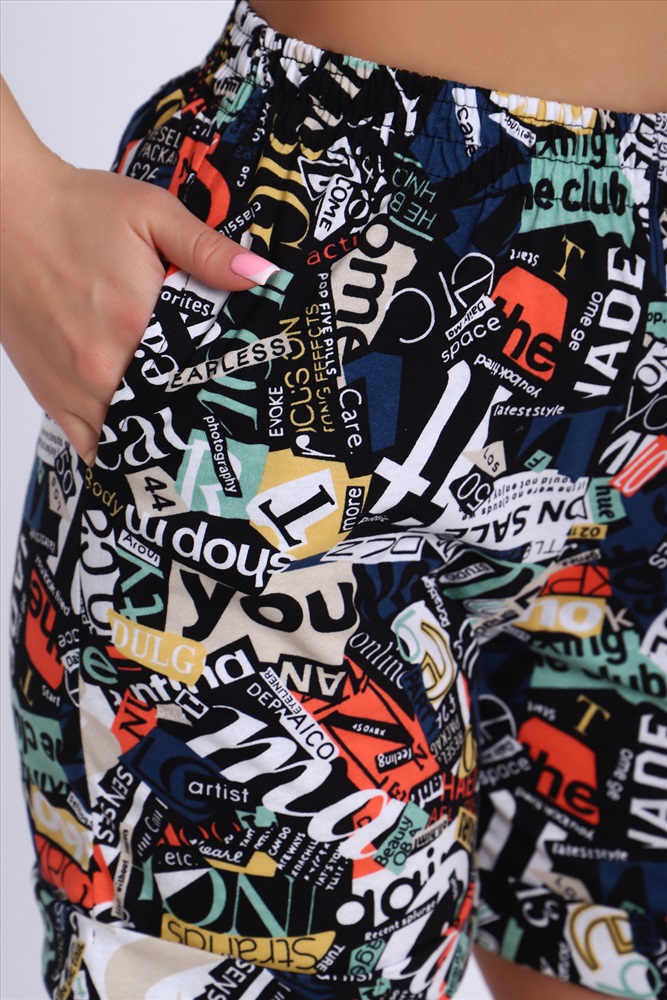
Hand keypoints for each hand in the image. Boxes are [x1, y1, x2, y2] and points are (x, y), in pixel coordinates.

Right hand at [1, 79, 276, 464]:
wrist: (6, 213)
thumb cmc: (76, 211)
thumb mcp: (152, 213)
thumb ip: (208, 250)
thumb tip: (263, 276)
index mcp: (136, 322)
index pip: (200, 379)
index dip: (226, 392)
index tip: (244, 396)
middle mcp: (103, 365)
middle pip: (168, 414)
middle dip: (196, 415)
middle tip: (221, 415)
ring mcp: (74, 386)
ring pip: (130, 437)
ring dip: (158, 434)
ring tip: (185, 428)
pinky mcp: (51, 394)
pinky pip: (89, 444)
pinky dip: (116, 447)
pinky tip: (138, 441)